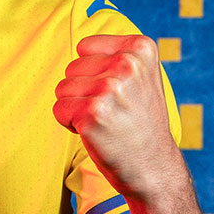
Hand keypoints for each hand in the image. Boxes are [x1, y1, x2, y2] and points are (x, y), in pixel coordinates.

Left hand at [53, 34, 183, 200]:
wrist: (154, 167)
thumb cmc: (141, 122)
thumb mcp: (142, 77)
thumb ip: (116, 55)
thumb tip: (80, 46)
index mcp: (140, 48)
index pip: (85, 47)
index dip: (93, 71)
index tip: (117, 91)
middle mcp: (126, 64)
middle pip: (71, 67)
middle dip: (83, 91)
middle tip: (111, 111)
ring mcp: (109, 89)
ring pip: (62, 88)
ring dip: (76, 107)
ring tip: (104, 121)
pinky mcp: (92, 114)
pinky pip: (59, 109)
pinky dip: (70, 124)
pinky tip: (95, 133)